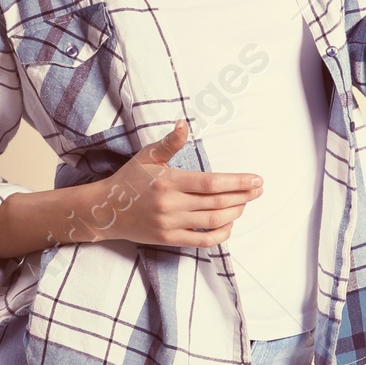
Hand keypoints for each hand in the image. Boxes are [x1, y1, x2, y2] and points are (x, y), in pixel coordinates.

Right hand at [78, 119, 260, 248]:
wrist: (106, 210)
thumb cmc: (130, 179)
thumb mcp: (147, 156)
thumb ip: (169, 142)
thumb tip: (184, 123)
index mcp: (168, 181)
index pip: (210, 183)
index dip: (237, 182)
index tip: (256, 179)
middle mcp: (170, 204)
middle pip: (216, 202)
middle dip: (243, 196)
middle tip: (258, 189)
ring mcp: (170, 224)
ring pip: (212, 221)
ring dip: (235, 212)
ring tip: (245, 203)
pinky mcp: (169, 239)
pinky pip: (202, 241)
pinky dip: (220, 234)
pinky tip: (229, 223)